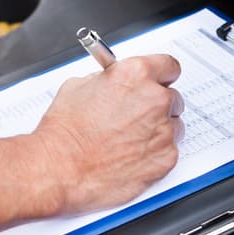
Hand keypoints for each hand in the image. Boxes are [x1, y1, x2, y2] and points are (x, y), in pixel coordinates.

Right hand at [35, 55, 184, 212]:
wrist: (59, 168)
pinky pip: (169, 151)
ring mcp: (163, 131)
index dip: (162, 76)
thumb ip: (108, 79)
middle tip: (136, 117)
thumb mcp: (78, 87)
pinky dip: (154, 154)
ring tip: (129, 141)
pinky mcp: (165, 158)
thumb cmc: (64, 132)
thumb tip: (117, 82)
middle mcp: (154, 100)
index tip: (160, 82)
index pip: (168, 66)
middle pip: (172, 98)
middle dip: (157, 106)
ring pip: (174, 126)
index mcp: (135, 75)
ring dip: (157, 131)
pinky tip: (130, 157)